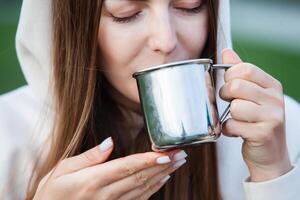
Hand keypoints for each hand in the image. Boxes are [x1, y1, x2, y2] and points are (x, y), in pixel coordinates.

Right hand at [33, 137, 186, 199]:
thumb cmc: (52, 192)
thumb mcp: (62, 170)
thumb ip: (89, 157)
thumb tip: (110, 142)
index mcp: (93, 180)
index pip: (128, 166)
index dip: (149, 160)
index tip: (167, 152)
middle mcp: (106, 194)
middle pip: (141, 177)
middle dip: (163, 164)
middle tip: (181, 153)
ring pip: (143, 188)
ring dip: (163, 175)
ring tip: (177, 163)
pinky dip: (153, 188)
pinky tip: (163, 179)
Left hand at [220, 49, 291, 181]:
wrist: (269, 154)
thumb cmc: (256, 121)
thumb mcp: (252, 95)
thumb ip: (240, 73)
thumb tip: (226, 52)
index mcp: (272, 85)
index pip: (243, 68)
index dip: (229, 78)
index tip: (230, 88)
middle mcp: (275, 99)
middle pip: (236, 86)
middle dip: (226, 96)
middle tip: (231, 104)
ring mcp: (272, 117)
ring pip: (234, 107)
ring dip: (228, 116)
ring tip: (237, 120)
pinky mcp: (263, 133)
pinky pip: (232, 125)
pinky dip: (228, 130)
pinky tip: (237, 132)